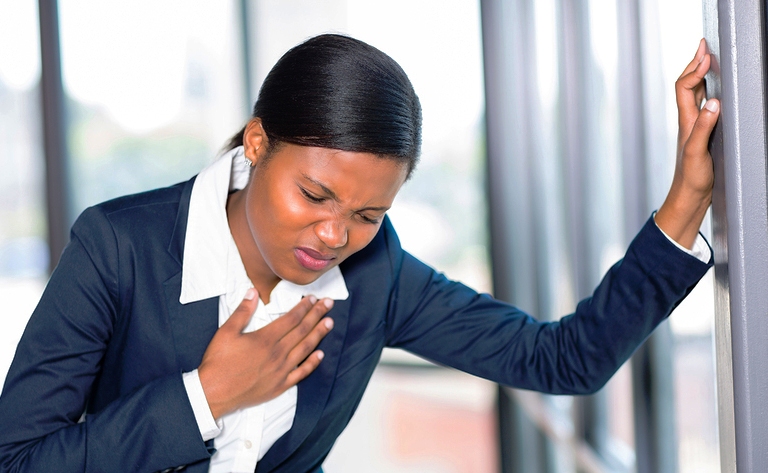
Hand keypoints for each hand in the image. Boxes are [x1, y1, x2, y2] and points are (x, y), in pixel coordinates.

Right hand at [197, 288, 333, 418]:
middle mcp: (277, 353)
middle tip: (329, 303)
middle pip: (302, 330)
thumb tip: (252, 292)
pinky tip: (320, 354)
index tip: (313, 298)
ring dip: (319, 334)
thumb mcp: (226, 332)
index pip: (291, 318)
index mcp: (265, 339)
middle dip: (317, 315)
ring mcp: (281, 370)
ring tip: (330, 322)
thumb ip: (242, 311)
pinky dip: (312, 363)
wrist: (213, 394)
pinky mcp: (280, 385)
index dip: (304, 307)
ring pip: (305, 348)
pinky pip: (301, 372)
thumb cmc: (218, 363)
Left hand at [655, 38, 720, 248]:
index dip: (694, 69)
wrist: (688, 198)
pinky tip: (713, 90)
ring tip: (707, 58)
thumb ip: (703, 128)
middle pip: (688, 86)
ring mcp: (693, 128)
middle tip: (704, 45)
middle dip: (695, 64)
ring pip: (695, 94)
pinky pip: (702, 106)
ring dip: (700, 74)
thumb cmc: (691, 179)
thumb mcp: (697, 153)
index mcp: (686, 122)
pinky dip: (707, 91)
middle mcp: (688, 121)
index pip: (685, 87)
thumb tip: (713, 102)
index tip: (705, 54)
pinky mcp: (700, 135)